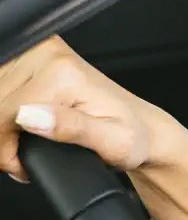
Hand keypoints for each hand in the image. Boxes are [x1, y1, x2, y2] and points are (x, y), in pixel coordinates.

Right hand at [0, 37, 187, 219]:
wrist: (142, 128)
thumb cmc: (130, 136)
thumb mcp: (112, 142)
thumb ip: (72, 128)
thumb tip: (30, 115)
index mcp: (63, 72)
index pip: (4, 113)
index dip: (5, 149)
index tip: (21, 166)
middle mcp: (49, 55)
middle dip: (2, 139)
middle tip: (24, 158)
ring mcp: (38, 53)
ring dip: (1, 128)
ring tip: (26, 144)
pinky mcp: (31, 58)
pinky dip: (3, 114)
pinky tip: (21, 127)